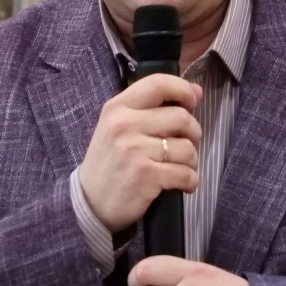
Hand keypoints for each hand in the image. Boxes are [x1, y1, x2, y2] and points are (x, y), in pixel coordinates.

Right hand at [78, 73, 202, 233]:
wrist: (89, 203)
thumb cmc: (109, 162)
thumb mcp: (119, 127)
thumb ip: (154, 108)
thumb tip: (197, 91)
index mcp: (118, 107)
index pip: (158, 83)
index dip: (183, 90)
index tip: (192, 102)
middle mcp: (125, 124)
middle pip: (181, 117)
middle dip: (193, 133)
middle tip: (185, 145)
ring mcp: (134, 150)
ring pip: (187, 148)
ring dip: (191, 161)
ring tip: (180, 167)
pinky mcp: (145, 175)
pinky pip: (185, 173)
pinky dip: (190, 181)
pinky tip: (182, 184)